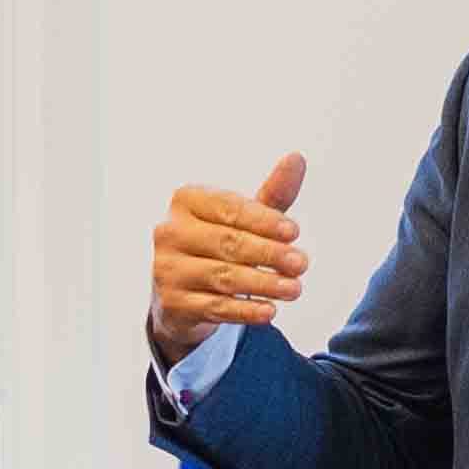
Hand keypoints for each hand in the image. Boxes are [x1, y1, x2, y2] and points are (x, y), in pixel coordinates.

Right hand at [149, 153, 308, 367]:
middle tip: (301, 263)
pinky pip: (215, 307)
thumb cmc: (217, 243)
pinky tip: (269, 310)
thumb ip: (272, 194)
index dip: (263, 220)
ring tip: (294, 288)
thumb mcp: (243, 218)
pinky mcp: (173, 303)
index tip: (294, 231)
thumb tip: (297, 158)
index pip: (229, 209)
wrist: (181, 291)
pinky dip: (245, 310)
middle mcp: (170, 232)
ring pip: (223, 277)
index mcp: (186, 201)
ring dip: (263, 284)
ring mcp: (167, 269)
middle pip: (227, 242)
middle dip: (269, 253)